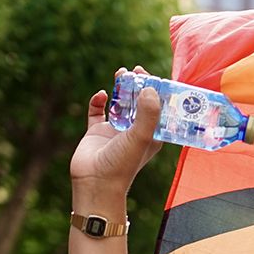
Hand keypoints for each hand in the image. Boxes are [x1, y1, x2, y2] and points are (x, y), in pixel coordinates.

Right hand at [70, 66, 162, 212]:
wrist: (95, 182)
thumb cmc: (123, 164)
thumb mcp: (141, 137)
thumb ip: (148, 113)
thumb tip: (149, 87)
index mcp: (150, 135)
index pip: (158, 108)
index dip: (157, 91)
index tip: (154, 76)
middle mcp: (134, 131)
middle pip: (139, 102)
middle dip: (139, 85)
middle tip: (137, 70)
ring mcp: (114, 130)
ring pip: (119, 103)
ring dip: (120, 88)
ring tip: (121, 73)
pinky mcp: (96, 131)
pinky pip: (97, 111)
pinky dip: (98, 100)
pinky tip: (100, 95)